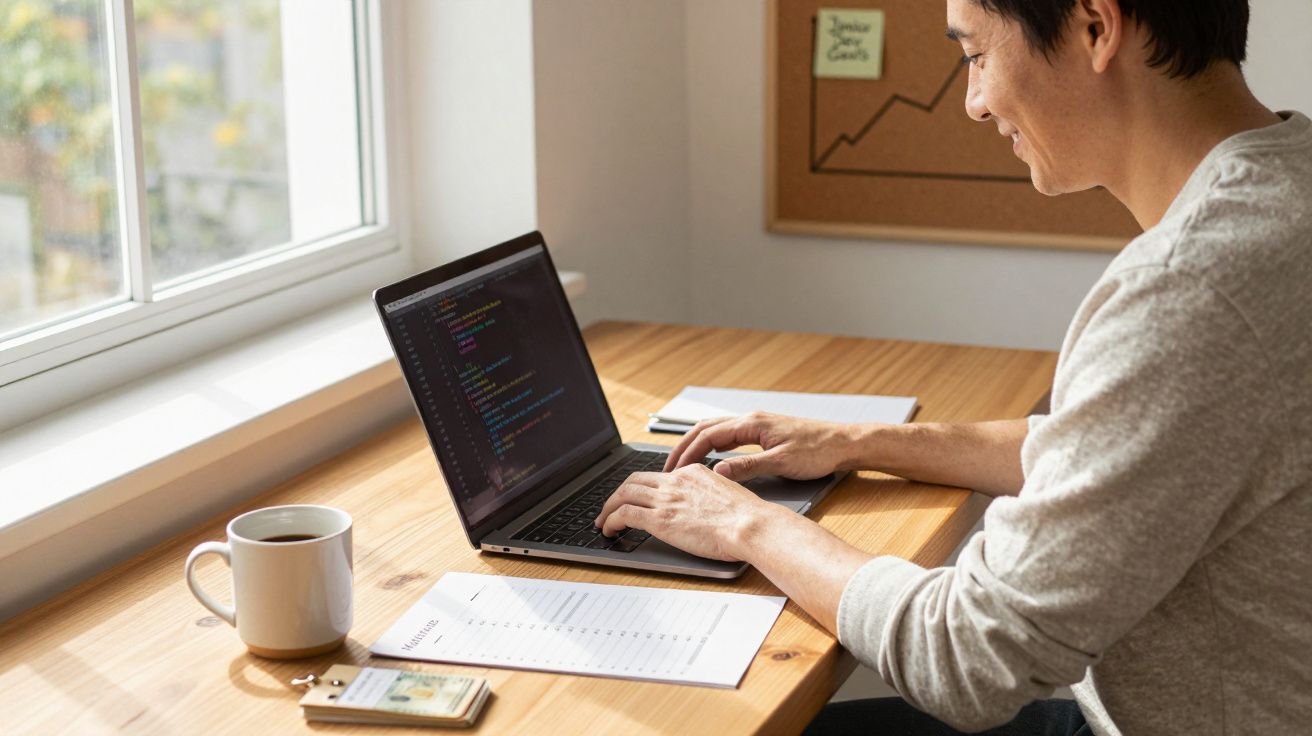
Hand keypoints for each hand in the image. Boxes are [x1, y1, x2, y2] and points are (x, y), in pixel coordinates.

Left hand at [593, 464, 778, 560]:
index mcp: (692, 473)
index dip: (642, 487)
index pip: (658, 476)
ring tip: (603, 521)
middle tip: (611, 507)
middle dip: (618, 493)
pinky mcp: (659, 519)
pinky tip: (609, 530)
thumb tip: (704, 506)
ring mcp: (666, 499)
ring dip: (608, 508)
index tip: (637, 497)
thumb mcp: (727, 494)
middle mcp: (675, 481)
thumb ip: (709, 494)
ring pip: (623, 494)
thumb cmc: (747, 517)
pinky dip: (611, 521)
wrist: (749, 525)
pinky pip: (624, 514)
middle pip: (634, 480)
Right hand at [663, 412, 857, 481]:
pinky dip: (712, 445)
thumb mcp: (782, 463)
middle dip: (684, 447)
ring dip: (696, 445)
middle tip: (668, 468)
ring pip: (716, 430)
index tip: (673, 470)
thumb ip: (748, 467)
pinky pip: (729, 435)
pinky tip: (710, 459)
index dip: (687, 453)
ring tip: (682, 464)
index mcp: (752, 424)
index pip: (708, 435)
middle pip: (706, 429)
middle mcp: (751, 420)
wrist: (843, 443)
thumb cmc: (818, 451)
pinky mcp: (764, 432)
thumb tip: (718, 472)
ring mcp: (757, 424)